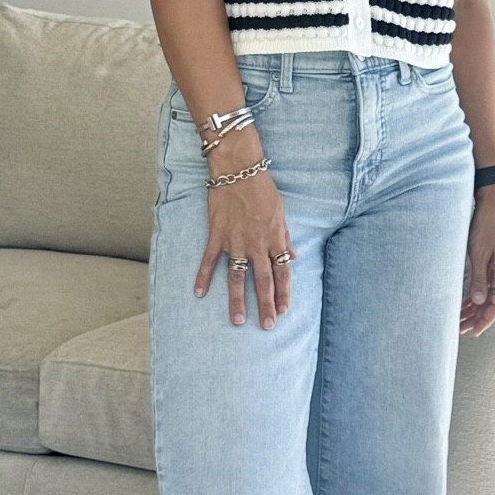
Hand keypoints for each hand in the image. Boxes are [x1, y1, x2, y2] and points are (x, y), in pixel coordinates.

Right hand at [195, 135, 293, 328]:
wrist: (238, 169)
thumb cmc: (262, 188)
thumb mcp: (280, 212)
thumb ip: (285, 237)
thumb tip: (294, 257)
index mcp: (274, 239)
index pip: (282, 272)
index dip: (283, 293)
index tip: (284, 310)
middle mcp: (256, 244)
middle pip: (263, 280)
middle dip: (266, 305)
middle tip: (267, 326)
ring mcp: (236, 241)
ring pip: (238, 277)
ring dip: (238, 300)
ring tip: (237, 320)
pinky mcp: (217, 234)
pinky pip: (210, 260)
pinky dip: (203, 276)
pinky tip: (199, 292)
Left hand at [459, 186, 494, 335]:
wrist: (492, 204)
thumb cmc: (486, 225)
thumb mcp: (479, 253)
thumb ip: (479, 279)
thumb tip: (478, 302)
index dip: (486, 319)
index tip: (474, 331)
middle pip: (493, 303)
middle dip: (477, 317)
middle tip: (460, 330)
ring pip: (488, 296)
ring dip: (474, 309)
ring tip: (459, 321)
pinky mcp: (494, 264)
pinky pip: (486, 286)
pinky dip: (475, 296)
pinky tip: (464, 304)